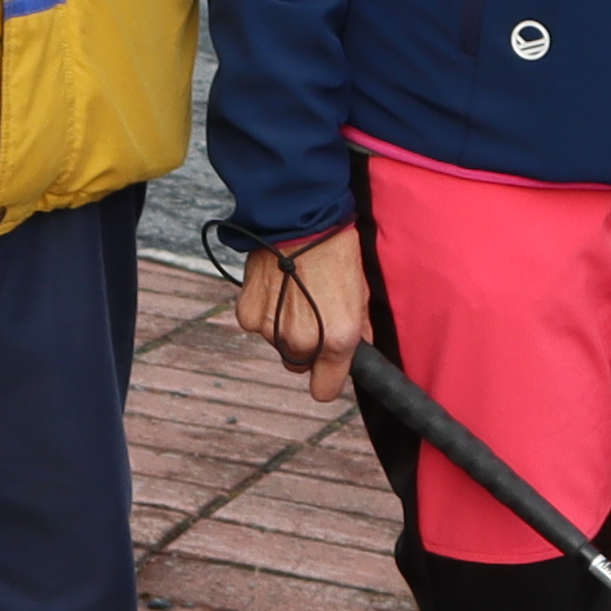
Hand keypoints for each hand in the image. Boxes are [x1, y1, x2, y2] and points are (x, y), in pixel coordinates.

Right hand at [233, 233, 367, 406]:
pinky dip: (264, 312)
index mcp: (337, 341)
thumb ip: (360, 328)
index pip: (324, 390)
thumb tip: (359, 345)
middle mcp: (302, 342)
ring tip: (294, 293)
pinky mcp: (248, 316)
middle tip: (313, 316)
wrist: (300, 220)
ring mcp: (271, 331)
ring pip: (277, 344)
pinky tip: (275, 287)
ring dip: (284, 328)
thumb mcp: (362, 291)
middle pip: (299, 366)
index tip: (328, 366)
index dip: (327, 378)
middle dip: (305, 350)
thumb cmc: (337, 251)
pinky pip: (257, 326)